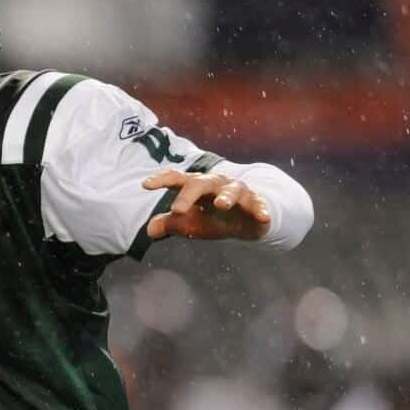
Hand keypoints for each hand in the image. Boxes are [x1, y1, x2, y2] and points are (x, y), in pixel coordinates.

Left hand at [142, 169, 269, 241]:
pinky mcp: (255, 202)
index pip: (176, 179)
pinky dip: (261, 209)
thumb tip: (150, 230)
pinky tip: (263, 217)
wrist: (244, 221)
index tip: (145, 185)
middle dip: (188, 195)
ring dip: (226, 197)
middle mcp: (215, 184)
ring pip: (232, 190)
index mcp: (195, 186)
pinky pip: (258, 204)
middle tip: (177, 210)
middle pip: (200, 183)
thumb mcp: (189, 222)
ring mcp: (236, 191)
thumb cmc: (211, 218)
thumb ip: (170, 223)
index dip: (161, 180)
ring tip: (221, 205)